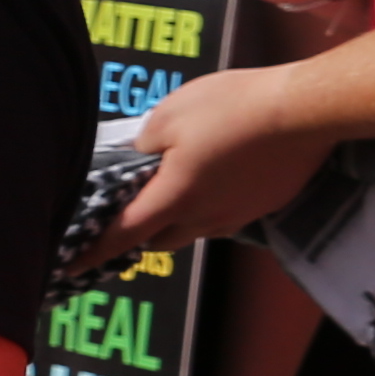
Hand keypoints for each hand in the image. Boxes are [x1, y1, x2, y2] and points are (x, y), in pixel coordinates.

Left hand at [110, 68, 333, 260]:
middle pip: (161, 241)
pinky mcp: (268, 203)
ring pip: (198, 229)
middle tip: (135, 212)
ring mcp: (241, 214)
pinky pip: (230, 214)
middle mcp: (206, 217)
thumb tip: (142, 157)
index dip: (93, 250)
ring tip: (184, 188)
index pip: (123, 234)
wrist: (304, 110)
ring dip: (182, 218)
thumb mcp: (170, 114)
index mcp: (174, 198)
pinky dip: (217, 204)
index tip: (70, 267)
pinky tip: (225, 177)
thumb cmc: (232, 107)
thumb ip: (145, 143)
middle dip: (142, 233)